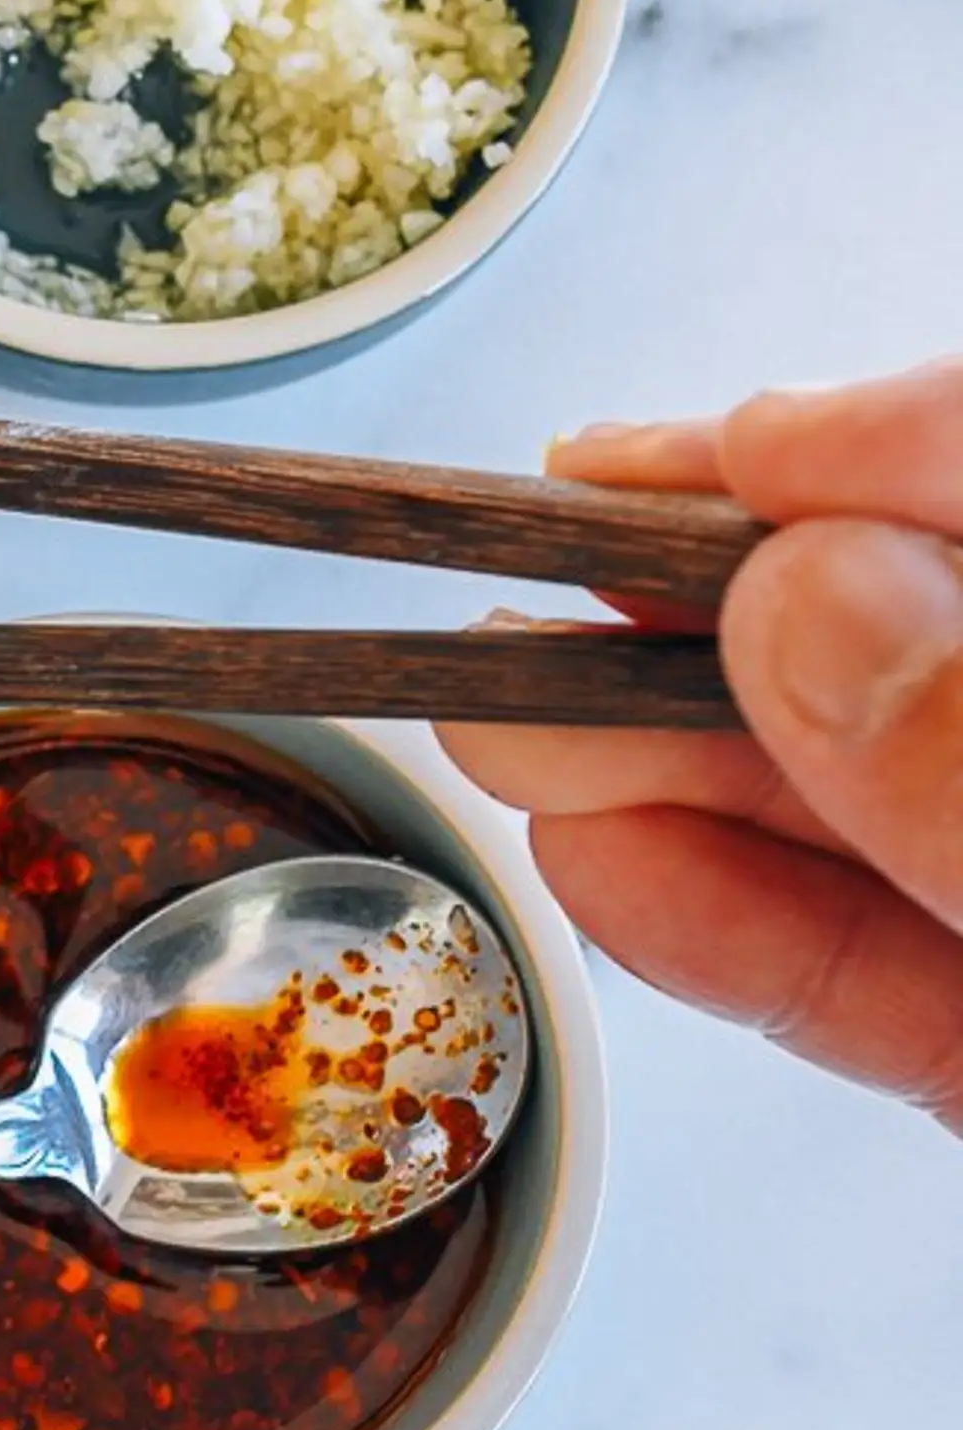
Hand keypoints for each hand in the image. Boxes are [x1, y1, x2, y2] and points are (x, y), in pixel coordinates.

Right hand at [442, 358, 962, 1124]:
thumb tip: (813, 601)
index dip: (891, 448)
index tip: (726, 449)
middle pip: (930, 643)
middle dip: (726, 612)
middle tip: (532, 571)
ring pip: (886, 811)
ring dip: (686, 771)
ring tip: (508, 729)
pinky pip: (890, 981)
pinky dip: (747, 936)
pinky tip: (607, 873)